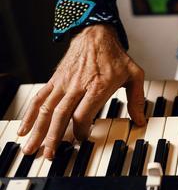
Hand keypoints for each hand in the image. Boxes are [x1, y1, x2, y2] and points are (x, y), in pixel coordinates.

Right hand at [18, 24, 145, 158]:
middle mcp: (77, 86)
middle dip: (53, 138)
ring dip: (38, 129)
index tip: (80, 140)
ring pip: (46, 109)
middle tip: (48, 155)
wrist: (96, 34)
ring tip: (31, 146)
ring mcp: (64, 83)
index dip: (79, 131)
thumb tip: (140, 120)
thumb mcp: (134, 75)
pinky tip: (25, 127)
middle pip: (60, 115)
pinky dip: (30, 113)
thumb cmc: (114, 55)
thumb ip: (137, 99)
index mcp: (97, 87)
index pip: (83, 115)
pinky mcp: (55, 80)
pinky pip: (40, 98)